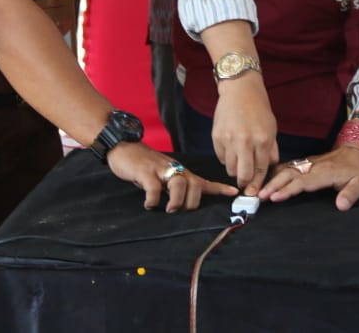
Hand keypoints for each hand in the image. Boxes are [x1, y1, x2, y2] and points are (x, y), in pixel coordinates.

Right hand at [105, 142, 237, 212]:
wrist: (124, 147)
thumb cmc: (145, 166)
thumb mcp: (164, 176)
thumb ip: (175, 189)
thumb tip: (184, 207)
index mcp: (181, 172)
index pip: (204, 182)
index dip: (219, 188)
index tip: (234, 193)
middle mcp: (175, 169)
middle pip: (194, 185)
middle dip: (191, 202)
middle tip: (179, 211)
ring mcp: (160, 169)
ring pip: (179, 184)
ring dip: (176, 201)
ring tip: (169, 210)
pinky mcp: (145, 172)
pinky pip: (154, 187)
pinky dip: (153, 200)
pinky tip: (149, 205)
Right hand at [213, 75, 277, 194]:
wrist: (240, 90)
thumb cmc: (258, 109)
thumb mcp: (271, 128)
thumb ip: (271, 150)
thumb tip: (269, 169)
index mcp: (263, 140)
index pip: (260, 170)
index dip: (258, 184)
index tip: (254, 192)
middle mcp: (246, 142)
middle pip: (243, 175)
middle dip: (245, 182)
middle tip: (245, 182)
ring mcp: (229, 140)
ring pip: (230, 169)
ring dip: (235, 169)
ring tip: (239, 159)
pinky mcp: (216, 137)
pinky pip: (221, 158)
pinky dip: (226, 158)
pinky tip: (231, 148)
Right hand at [258, 147, 358, 210]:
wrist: (358, 151)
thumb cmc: (358, 170)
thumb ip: (351, 194)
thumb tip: (341, 205)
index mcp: (325, 173)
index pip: (303, 182)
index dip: (288, 189)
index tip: (274, 197)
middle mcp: (313, 167)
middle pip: (290, 174)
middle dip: (273, 184)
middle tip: (259, 195)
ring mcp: (309, 163)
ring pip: (287, 169)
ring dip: (272, 178)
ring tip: (258, 188)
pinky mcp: (307, 163)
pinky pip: (289, 166)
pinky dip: (277, 171)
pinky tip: (267, 177)